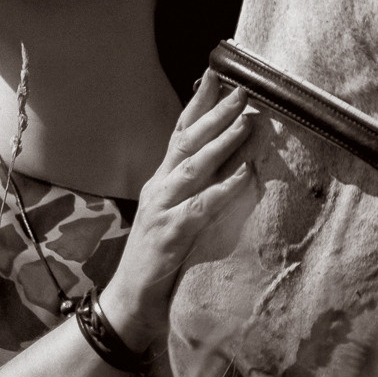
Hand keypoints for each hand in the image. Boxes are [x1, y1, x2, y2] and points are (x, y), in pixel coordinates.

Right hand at [98, 72, 259, 352]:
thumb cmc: (158, 261)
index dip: (198, 104)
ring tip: (247, 120)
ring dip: (221, 141)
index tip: (216, 75)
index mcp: (160, 181)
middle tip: (241, 90)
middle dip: (214, 113)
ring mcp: (161, 209)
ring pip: (193, 166)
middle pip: (186, 141)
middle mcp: (158, 187)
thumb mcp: (176, 217)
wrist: (130, 301)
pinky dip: (224, 188)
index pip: (179, 133)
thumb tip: (229, 164)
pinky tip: (245, 174)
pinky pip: (201, 206)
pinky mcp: (170, 234)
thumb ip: (195, 190)